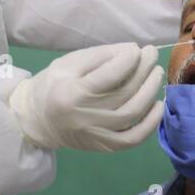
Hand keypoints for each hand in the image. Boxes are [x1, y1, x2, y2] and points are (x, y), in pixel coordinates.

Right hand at [10, 43, 164, 152]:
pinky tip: (158, 105)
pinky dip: (150, 123)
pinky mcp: (104, 146)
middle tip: (151, 54)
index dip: (128, 59)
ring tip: (156, 73)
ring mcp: (96, 135)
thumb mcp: (68, 63)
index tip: (136, 48)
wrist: (37, 121)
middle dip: (143, 70)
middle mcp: (85, 117)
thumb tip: (133, 51)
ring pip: (132, 113)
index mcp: (71, 93)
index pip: (108, 76)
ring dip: (150, 91)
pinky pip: (133, 138)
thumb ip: (100, 56)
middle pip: (124, 93)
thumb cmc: (53, 85)